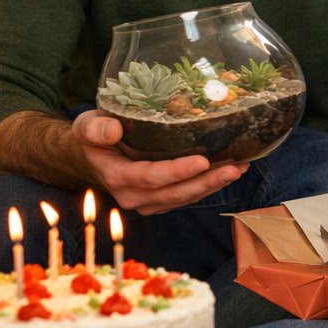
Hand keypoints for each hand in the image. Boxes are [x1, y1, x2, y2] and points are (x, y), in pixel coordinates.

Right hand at [75, 110, 247, 215]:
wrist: (95, 154)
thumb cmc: (96, 136)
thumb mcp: (87, 126)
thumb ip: (95, 129)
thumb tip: (112, 129)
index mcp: (117, 176)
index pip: (149, 177)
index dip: (176, 171)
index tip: (202, 161)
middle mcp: (134, 195)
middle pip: (175, 192)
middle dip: (206, 182)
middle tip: (234, 168)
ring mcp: (150, 201)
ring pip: (186, 197)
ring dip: (215, 185)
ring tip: (241, 168)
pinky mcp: (164, 199)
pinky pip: (190, 195)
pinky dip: (211, 184)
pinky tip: (233, 170)